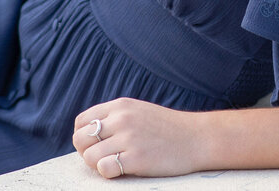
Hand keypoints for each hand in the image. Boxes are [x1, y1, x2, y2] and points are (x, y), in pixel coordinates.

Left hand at [73, 98, 207, 178]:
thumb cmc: (167, 129)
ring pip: (89, 156)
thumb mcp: (139, 111)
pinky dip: (109, 173)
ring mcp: (129, 138)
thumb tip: (86, 133)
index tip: (97, 145)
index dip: (84, 137)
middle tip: (104, 157)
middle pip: (80, 139)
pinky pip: (104, 169)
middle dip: (87, 152)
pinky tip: (123, 170)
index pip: (82, 121)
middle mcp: (122, 119)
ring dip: (98, 165)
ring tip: (115, 164)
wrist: (197, 138)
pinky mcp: (137, 158)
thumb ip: (115, 117)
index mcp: (120, 106)